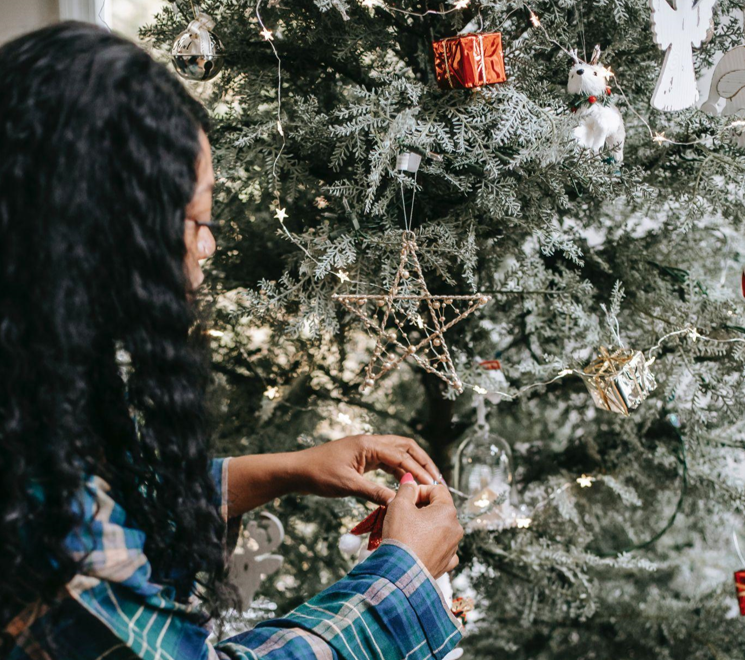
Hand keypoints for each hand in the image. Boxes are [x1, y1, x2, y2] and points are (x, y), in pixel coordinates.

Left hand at [291, 434, 439, 504]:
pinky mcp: (363, 459)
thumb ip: (374, 493)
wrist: (297, 471)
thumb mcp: (348, 486)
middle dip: (423, 462)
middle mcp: (371, 443)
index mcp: (368, 444)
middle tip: (437, 480)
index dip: (419, 471)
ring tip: (427, 482)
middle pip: (406, 447)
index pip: (401, 455)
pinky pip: (388, 462)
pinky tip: (406, 484)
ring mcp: (367, 450)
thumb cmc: (318, 475)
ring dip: (413, 466)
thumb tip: (399, 502)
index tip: (432, 485)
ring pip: (398, 453)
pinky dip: (400, 471)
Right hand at [382, 476, 462, 578]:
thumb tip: (410, 480)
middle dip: (422, 508)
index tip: (406, 498)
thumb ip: (407, 488)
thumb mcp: (399, 505)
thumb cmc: (401, 536)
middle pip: (440, 509)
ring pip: (441, 529)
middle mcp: (456, 528)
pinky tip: (419, 546)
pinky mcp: (447, 563)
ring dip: (426, 526)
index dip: (420, 490)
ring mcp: (453, 547)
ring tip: (407, 531)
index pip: (438, 489)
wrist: (400, 573)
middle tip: (404, 513)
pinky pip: (442, 548)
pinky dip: (432, 545)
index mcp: (448, 511)